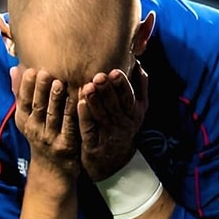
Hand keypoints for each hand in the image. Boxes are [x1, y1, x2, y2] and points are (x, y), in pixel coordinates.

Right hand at [12, 67, 79, 179]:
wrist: (52, 170)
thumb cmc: (41, 135)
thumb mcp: (26, 118)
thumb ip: (21, 94)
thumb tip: (14, 68)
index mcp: (24, 120)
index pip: (23, 101)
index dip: (26, 86)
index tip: (30, 70)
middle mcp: (35, 130)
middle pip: (38, 107)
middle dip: (41, 90)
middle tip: (46, 73)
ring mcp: (51, 138)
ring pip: (54, 116)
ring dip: (56, 100)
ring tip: (60, 84)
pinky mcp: (67, 145)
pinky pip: (71, 126)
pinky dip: (75, 112)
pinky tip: (80, 99)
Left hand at [78, 61, 148, 182]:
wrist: (111, 160)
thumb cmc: (121, 124)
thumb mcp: (135, 107)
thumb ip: (139, 85)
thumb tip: (136, 59)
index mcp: (136, 111)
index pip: (131, 96)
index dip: (124, 84)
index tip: (115, 71)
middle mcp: (126, 123)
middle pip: (118, 106)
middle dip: (109, 91)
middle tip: (99, 76)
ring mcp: (111, 135)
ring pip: (104, 116)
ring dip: (95, 101)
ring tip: (87, 87)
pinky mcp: (95, 145)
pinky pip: (90, 129)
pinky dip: (85, 116)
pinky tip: (79, 104)